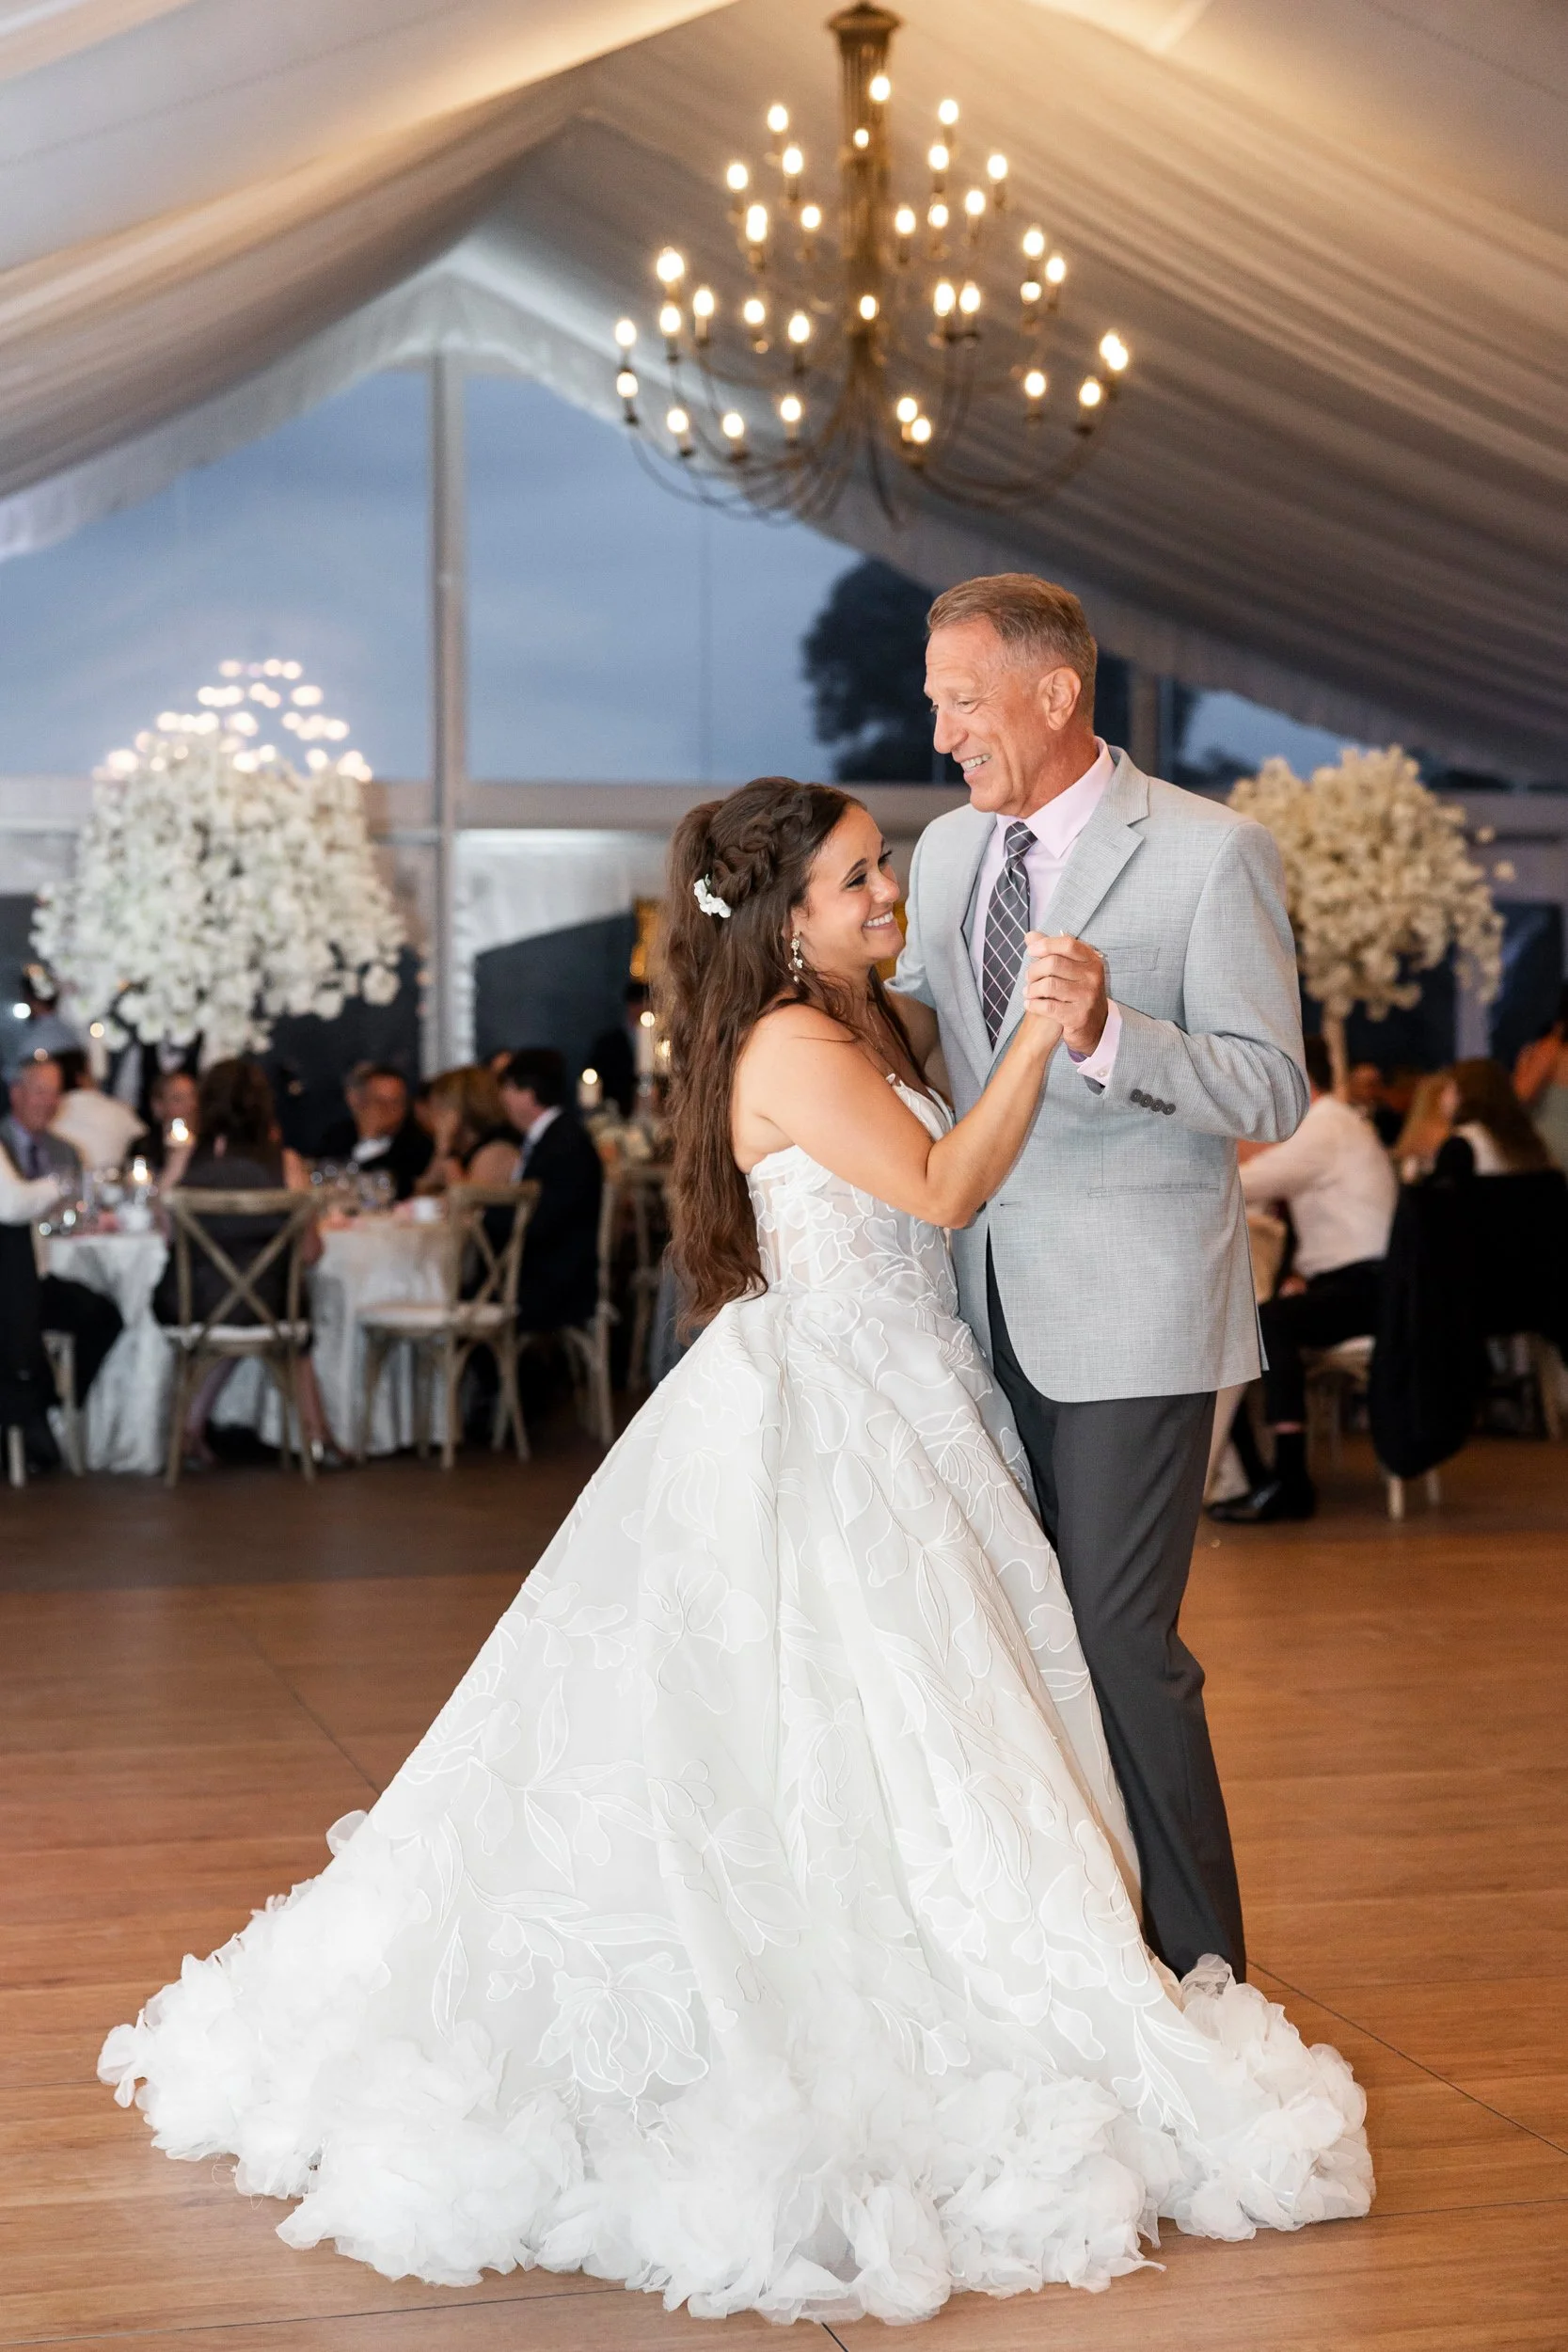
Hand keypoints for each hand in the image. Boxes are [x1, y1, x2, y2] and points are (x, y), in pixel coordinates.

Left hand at [1025, 932, 1107, 1056]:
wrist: (1094, 1026)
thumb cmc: (1078, 992)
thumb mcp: (1072, 969)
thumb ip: (1051, 951)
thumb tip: (1030, 936)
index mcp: (1092, 960)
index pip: (1068, 944)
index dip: (1046, 944)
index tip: (1030, 950)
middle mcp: (1093, 977)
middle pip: (1054, 963)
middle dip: (1034, 970)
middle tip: (1028, 977)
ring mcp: (1087, 997)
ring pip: (1049, 985)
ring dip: (1032, 988)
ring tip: (1028, 992)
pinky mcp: (1078, 1016)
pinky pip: (1048, 1006)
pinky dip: (1033, 1004)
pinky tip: (1029, 1004)